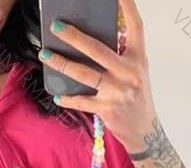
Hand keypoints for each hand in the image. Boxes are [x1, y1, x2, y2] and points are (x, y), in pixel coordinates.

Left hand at [38, 0, 157, 151]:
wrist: (145, 132)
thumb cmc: (136, 97)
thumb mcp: (136, 72)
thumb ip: (121, 55)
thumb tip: (92, 41)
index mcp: (138, 58)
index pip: (135, 27)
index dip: (127, 7)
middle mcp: (129, 72)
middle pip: (97, 49)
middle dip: (74, 37)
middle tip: (56, 26)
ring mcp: (117, 91)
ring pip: (84, 74)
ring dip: (62, 64)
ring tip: (45, 55)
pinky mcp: (107, 109)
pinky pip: (82, 101)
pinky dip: (68, 99)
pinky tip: (57, 95)